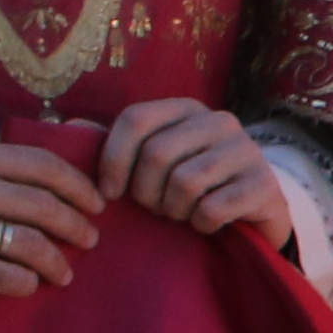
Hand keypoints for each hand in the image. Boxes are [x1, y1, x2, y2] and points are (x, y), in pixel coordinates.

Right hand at [0, 138, 103, 309]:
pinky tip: (29, 285)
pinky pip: (10, 278)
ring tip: (64, 272)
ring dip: (57, 262)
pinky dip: (27, 283)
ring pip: (34, 245)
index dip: (79, 186)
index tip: (97, 203)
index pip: (44, 165)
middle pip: (46, 207)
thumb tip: (53, 165)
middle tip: (90, 240)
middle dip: (77, 226)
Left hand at [97, 98, 293, 253]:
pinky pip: (213, 208)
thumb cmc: (193, 186)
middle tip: (155, 208)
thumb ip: (116, 144)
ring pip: (185, 183)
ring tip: (181, 214)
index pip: (135, 119)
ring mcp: (247, 151)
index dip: (112, 159)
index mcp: (187, 108)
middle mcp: (219, 121)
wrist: (255, 213)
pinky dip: (201, 224)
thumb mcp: (156, 161)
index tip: (108, 194)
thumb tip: (67, 129)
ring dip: (174, 211)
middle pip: (157, 154)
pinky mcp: (264, 185)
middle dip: (145, 193)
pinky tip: (207, 223)